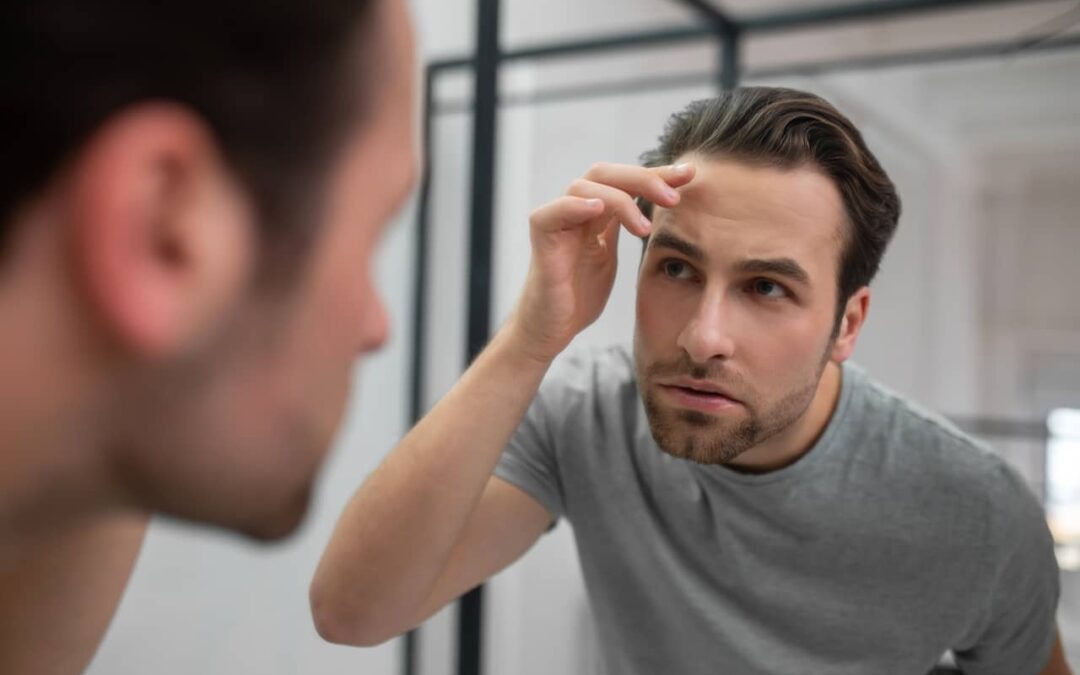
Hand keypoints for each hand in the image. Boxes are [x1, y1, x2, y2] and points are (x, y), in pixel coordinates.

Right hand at [508, 161, 695, 362]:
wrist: (551, 330)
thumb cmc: (578, 297)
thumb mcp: (611, 257)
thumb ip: (626, 229)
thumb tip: (661, 210)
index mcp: (594, 214)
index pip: (625, 181)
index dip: (657, 175)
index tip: (689, 174)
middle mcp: (574, 211)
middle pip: (607, 174)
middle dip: (644, 179)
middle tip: (673, 197)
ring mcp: (557, 222)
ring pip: (585, 186)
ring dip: (619, 199)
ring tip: (644, 228)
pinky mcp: (542, 240)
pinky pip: (553, 212)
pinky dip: (575, 206)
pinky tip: (598, 210)